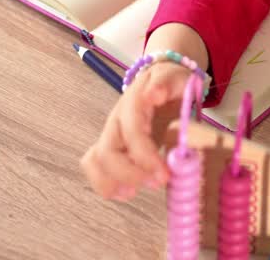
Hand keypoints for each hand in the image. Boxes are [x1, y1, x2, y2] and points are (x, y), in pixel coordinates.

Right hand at [80, 61, 192, 200]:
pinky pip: (95, 167)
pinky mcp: (110, 146)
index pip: (131, 132)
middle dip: (130, 174)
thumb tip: (153, 95)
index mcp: (133, 103)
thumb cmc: (170, 81)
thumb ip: (165, 83)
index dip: (144, 156)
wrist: (160, 78)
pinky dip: (106, 185)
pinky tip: (126, 193)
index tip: (164, 175)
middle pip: (108, 152)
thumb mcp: (174, 76)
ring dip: (112, 182)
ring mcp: (110, 134)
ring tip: (134, 193)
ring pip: (94, 162)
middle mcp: (116, 120)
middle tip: (157, 183)